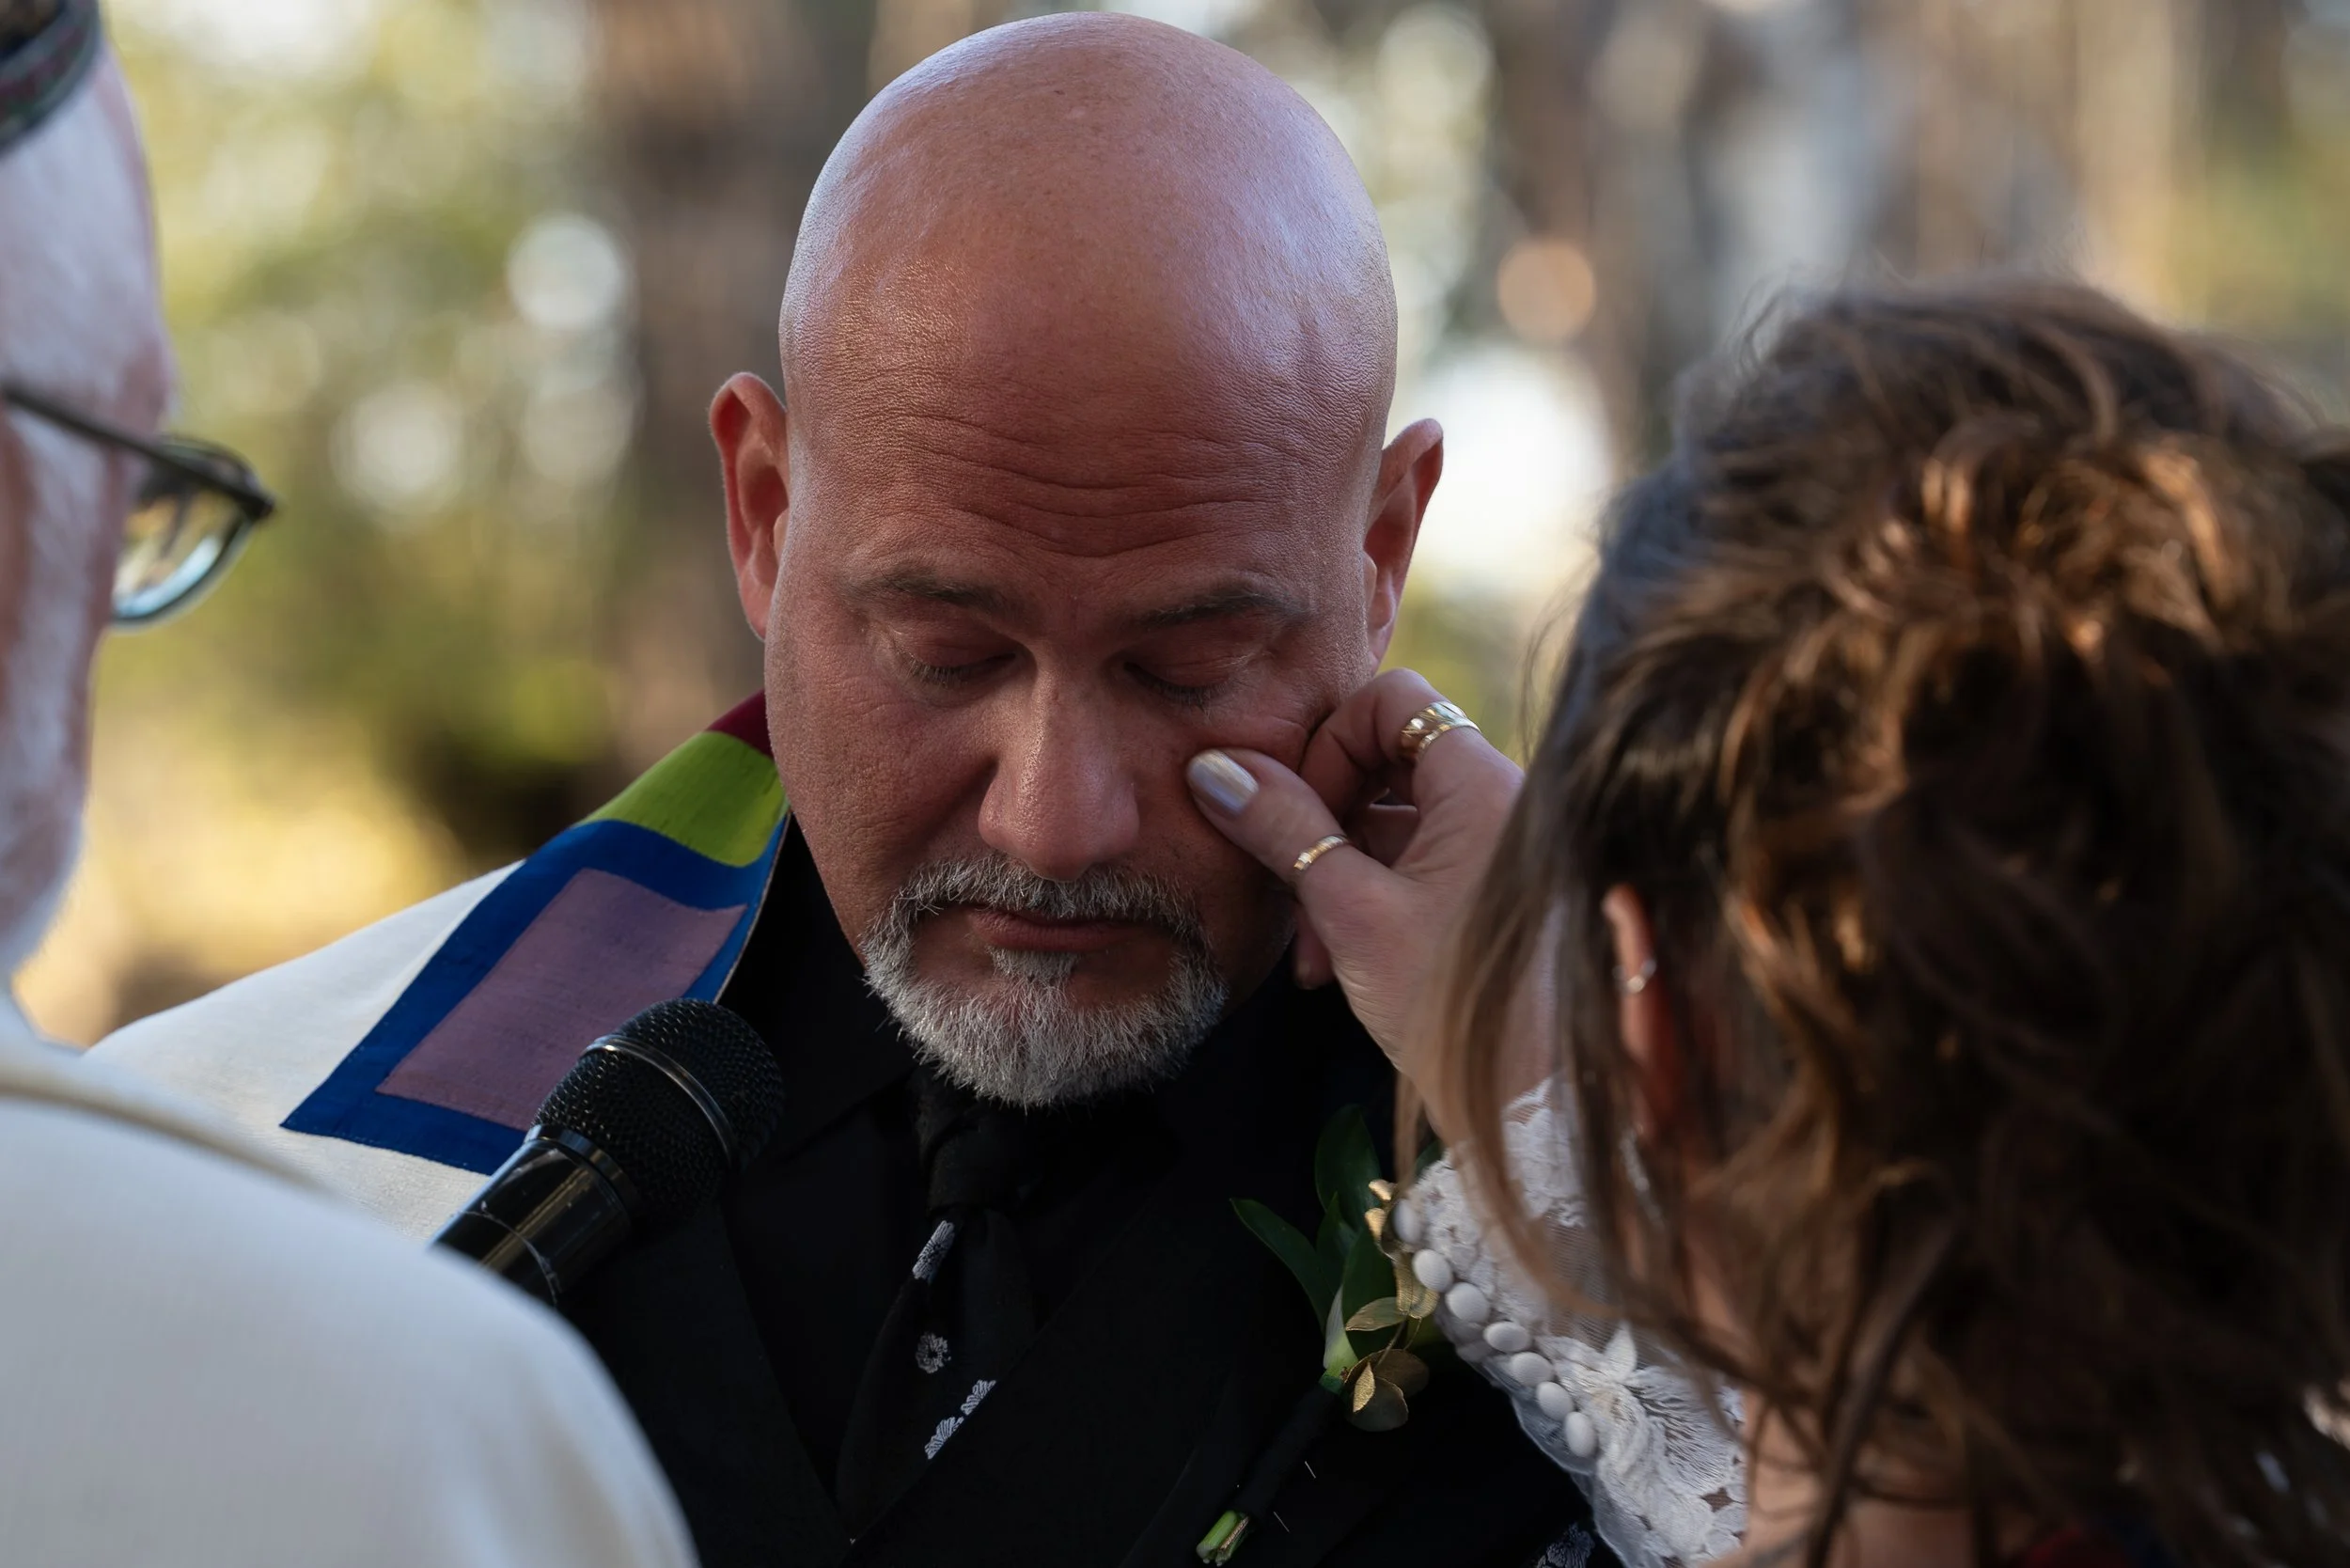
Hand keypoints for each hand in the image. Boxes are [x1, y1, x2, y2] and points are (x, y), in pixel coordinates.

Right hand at [1185, 669, 1525, 1095]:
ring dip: (1339, 873)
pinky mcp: (1495, 901)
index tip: (1297, 818)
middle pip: (1390, 762)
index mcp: (1484, 784)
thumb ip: (1283, 830)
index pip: (1392, 701)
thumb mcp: (1351, 914)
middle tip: (1289, 893)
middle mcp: (1505, 803)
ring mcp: (1503, 854)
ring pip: (1399, 824)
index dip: (1329, 746)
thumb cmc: (1452, 1007)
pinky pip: (1423, 868)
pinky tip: (1338, 966)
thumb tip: (1214, 769)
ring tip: (1310, 954)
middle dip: (1323, 822)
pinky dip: (1373, 900)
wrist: (1539, 1110)